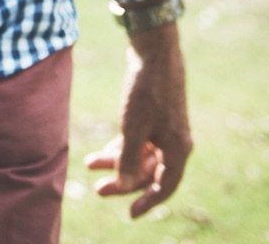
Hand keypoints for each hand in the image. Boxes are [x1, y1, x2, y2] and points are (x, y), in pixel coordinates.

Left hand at [84, 21, 191, 217]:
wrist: (153, 53)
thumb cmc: (146, 91)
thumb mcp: (133, 127)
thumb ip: (129, 158)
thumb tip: (124, 186)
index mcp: (178, 149)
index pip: (166, 186)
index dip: (148, 202)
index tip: (131, 215)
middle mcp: (176, 143)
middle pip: (150, 173)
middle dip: (124, 182)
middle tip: (98, 190)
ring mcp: (166, 130)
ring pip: (142, 156)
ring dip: (117, 163)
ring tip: (90, 165)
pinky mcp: (155, 118)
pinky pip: (139, 142)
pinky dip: (121, 147)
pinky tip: (101, 154)